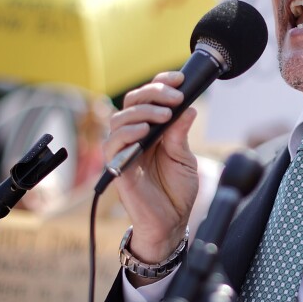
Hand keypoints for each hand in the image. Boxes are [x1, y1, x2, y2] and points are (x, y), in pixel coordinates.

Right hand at [103, 71, 198, 280]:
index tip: (180, 78)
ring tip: (165, 115)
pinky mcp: (117, 167)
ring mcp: (124, 151)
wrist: (171, 222)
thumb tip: (189, 108)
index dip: (160, 83)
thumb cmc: (176, 190)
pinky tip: (145, 132)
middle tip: (175, 96)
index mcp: (151, 129)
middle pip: (133, 102)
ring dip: (143, 111)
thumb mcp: (184, 157)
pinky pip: (113, 144)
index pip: (149, 98)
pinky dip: (127, 133)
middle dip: (154, 93)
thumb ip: (181, 133)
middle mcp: (134, 136)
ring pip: (120, 118)